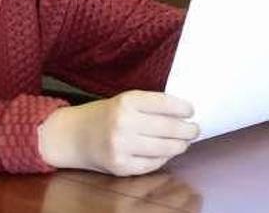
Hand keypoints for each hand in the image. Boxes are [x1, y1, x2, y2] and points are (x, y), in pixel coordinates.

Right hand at [37, 90, 198, 175]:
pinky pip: (152, 164)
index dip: (183, 108)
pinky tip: (166, 152)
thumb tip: (185, 115)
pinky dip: (163, 158)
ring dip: (180, 145)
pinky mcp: (121, 166)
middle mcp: (124, 123)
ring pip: (165, 148)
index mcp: (126, 101)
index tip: (191, 111)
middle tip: (195, 129)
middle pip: (170, 128)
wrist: (73, 136)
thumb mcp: (124, 101)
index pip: (165, 104)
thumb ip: (150, 106)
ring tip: (184, 142)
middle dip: (188, 130)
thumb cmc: (104, 115)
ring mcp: (122, 147)